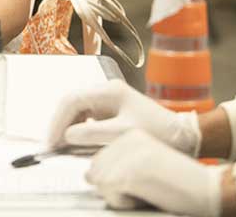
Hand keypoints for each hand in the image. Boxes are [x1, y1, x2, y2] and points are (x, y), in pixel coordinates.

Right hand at [47, 80, 201, 154]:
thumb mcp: (123, 134)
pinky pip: (88, 117)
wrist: (183, 136)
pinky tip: (77, 143)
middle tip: (53, 146)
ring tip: (62, 146)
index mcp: (109, 90)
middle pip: (73, 103)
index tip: (52, 141)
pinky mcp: (112, 111)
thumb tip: (67, 136)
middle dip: (61, 124)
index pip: (72, 100)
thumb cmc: (157, 132)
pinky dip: (79, 130)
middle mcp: (107, 91)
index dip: (58, 120)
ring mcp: (109, 100)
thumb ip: (92, 134)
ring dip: (69, 127)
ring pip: (78, 110)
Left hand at [87, 130, 222, 216]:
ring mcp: (128, 154)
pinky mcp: (130, 172)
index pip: (100, 160)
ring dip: (119, 196)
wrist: (210, 189)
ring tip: (147, 192)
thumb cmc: (182, 183)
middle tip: (145, 189)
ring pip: (100, 183)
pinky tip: (147, 197)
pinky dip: (125, 203)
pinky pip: (109, 194)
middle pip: (96, 171)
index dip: (115, 180)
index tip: (141, 183)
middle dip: (115, 188)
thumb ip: (119, 165)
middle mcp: (128, 140)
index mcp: (132, 135)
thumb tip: (89, 175)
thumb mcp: (147, 166)